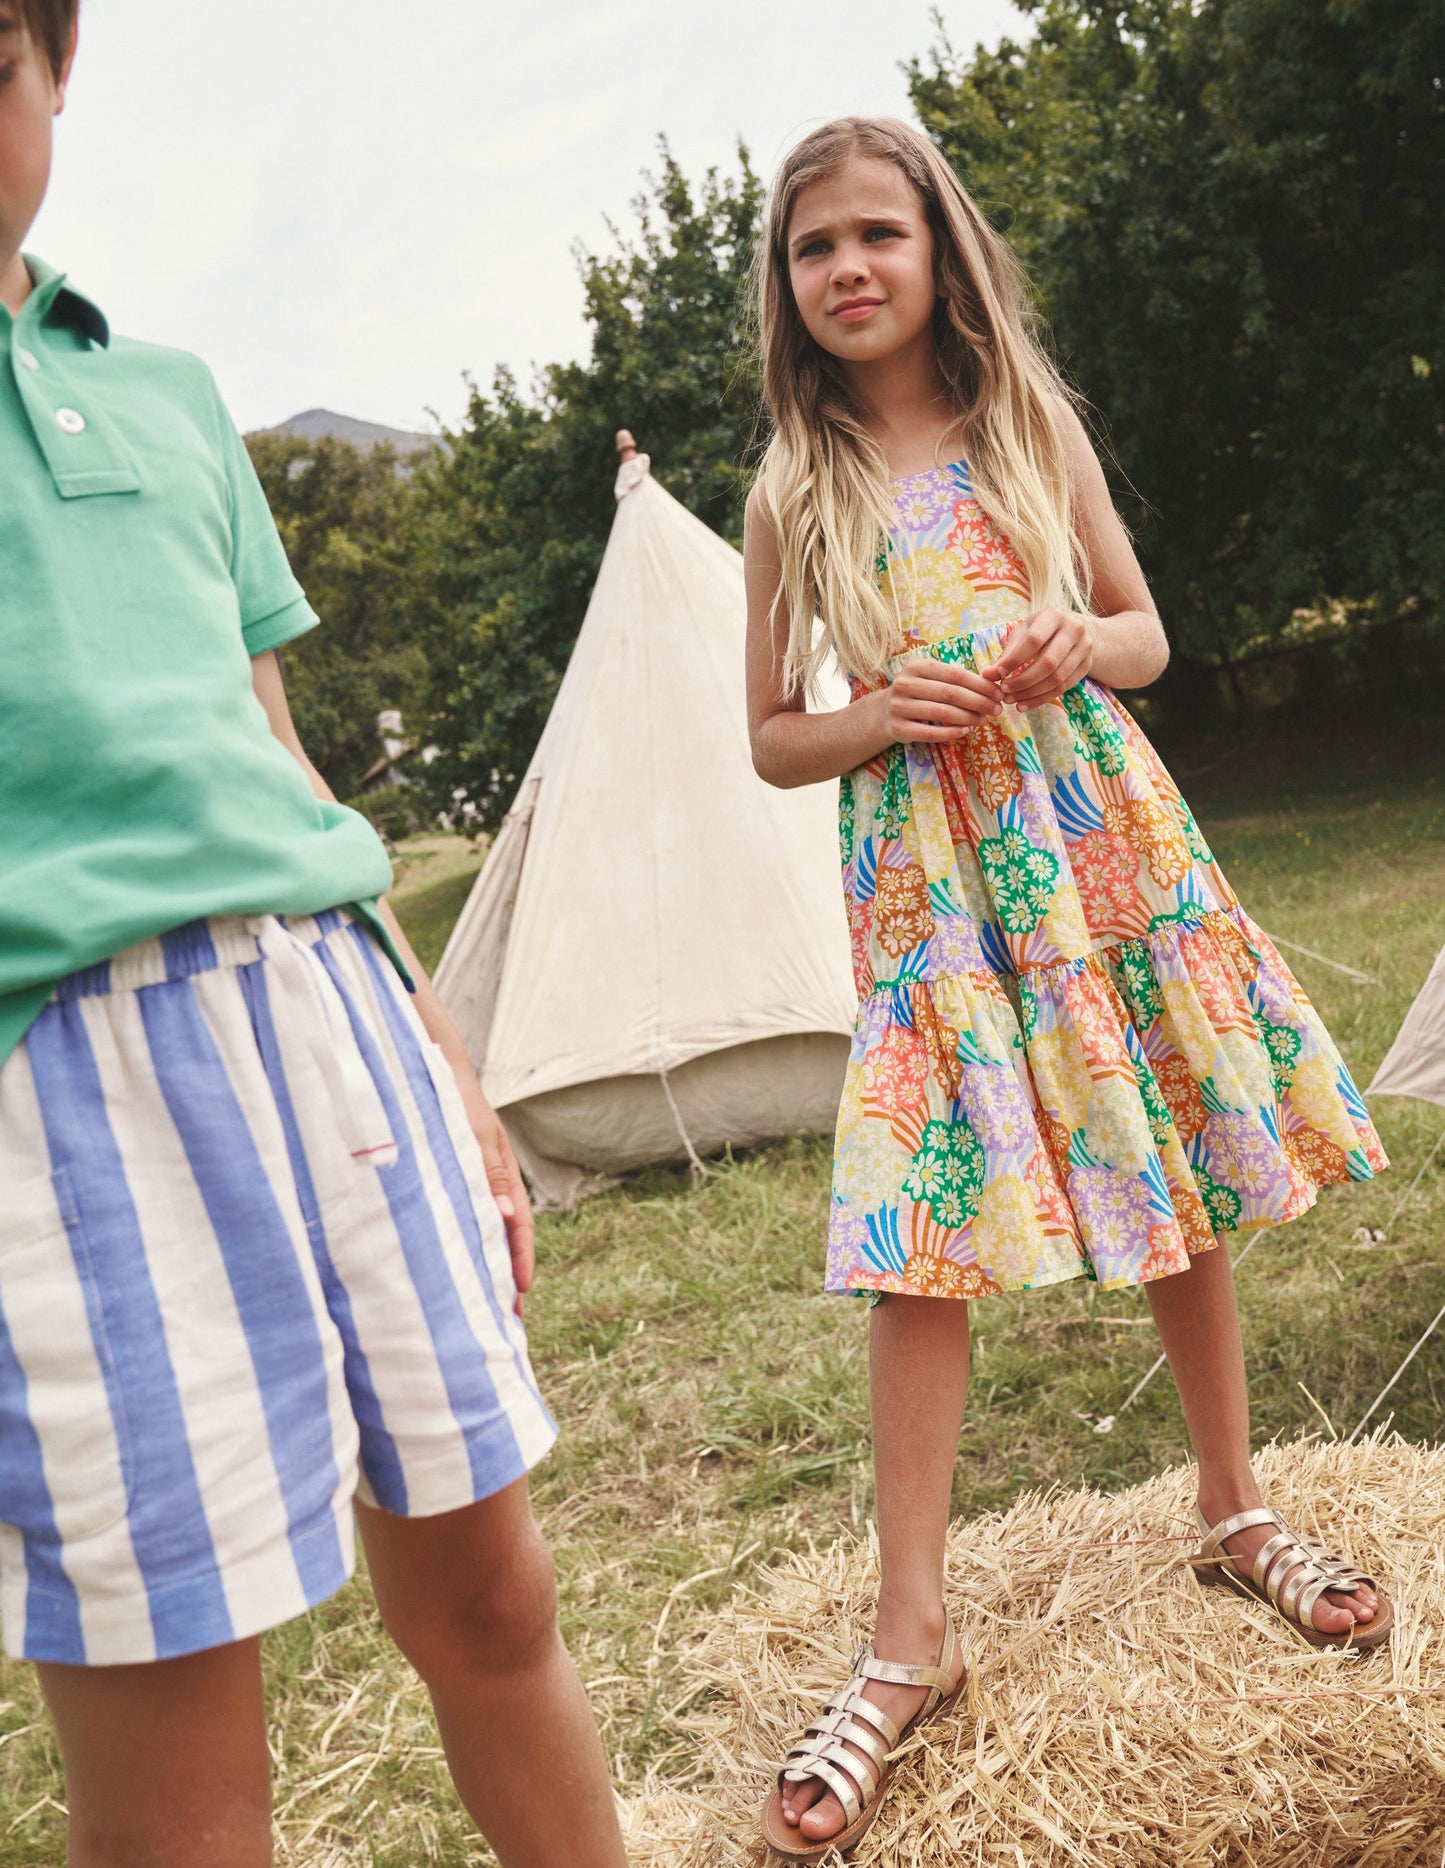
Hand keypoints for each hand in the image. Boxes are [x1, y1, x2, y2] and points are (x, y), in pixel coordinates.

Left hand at [448, 1056, 535, 1316]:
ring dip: (481, 1265)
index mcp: (502, 1172)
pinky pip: (456, 1219)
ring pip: (479, 1231)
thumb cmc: (451, 1099)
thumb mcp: (473, 1136)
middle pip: (502, 1235)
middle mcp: (487, 1182)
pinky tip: (446, 1264)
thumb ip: (488, 1175)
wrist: (424, 1067)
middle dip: (504, 1274)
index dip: (520, 1259)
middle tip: (504, 1317)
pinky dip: (459, 1245)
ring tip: (477, 1303)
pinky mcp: (443, 1179)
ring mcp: (466, 1181)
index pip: (519, 1224)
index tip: (520, 1293)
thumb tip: (507, 1217)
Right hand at [882, 657, 1002, 742]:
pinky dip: (951, 732)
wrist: (883, 713)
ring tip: (983, 720)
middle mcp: (905, 684)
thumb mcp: (929, 679)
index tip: (998, 693)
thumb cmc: (917, 693)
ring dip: (968, 718)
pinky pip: (930, 733)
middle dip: (978, 702)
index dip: (980, 685)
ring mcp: (899, 707)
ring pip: (942, 713)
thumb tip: (991, 687)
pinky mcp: (899, 728)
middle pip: (950, 693)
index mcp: (916, 667)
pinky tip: (965, 730)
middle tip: (996, 709)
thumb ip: (954, 679)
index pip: (955, 675)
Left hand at [980, 609, 1093, 708]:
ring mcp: (1085, 648)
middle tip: (1004, 691)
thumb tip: (988, 675)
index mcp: (1054, 616)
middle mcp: (1074, 630)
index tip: (998, 674)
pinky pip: (1064, 688)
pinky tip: (1024, 704)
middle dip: (1023, 681)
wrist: (1075, 632)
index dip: (1014, 660)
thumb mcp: (1024, 633)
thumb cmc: (1042, 631)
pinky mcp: (1087, 665)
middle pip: (1048, 663)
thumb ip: (1007, 653)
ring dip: (1031, 693)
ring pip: (1057, 678)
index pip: (1033, 640)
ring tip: (1011, 700)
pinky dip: (1041, 699)